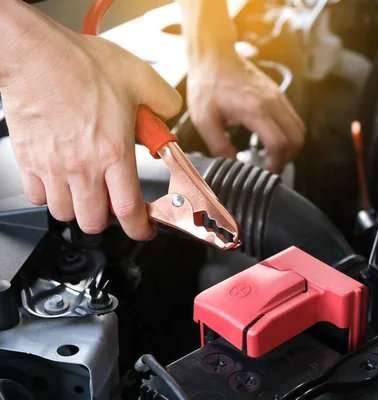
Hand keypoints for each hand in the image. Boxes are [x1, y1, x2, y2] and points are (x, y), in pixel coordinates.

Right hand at [1, 13, 181, 239]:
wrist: (32, 54)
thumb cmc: (79, 65)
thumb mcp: (140, 78)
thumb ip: (164, 102)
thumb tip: (170, 117)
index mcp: (113, 151)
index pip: (128, 209)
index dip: (139, 229)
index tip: (145, 230)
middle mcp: (82, 166)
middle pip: (93, 221)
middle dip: (108, 221)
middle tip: (114, 205)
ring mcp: (51, 167)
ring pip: (64, 213)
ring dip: (79, 208)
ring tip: (88, 190)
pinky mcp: (27, 160)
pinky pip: (36, 196)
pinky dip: (49, 195)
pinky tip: (60, 178)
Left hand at [186, 54, 304, 172]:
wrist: (214, 55)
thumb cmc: (208, 84)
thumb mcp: (204, 119)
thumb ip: (218, 145)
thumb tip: (233, 163)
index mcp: (254, 110)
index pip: (279, 143)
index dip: (277, 163)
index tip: (267, 172)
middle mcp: (272, 103)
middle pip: (296, 139)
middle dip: (287, 158)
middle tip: (271, 167)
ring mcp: (278, 97)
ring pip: (299, 129)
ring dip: (290, 146)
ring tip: (272, 155)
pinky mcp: (278, 94)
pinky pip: (294, 119)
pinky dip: (288, 133)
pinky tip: (271, 138)